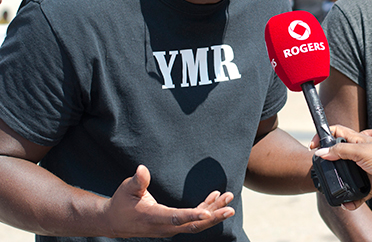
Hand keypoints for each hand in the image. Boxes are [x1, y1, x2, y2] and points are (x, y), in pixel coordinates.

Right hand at [102, 165, 234, 237]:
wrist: (115, 221)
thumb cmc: (121, 203)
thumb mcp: (126, 189)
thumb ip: (137, 181)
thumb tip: (142, 169)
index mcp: (153, 218)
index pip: (176, 218)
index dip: (192, 215)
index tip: (208, 213)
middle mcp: (165, 227)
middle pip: (193, 225)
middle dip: (213, 217)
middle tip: (230, 208)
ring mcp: (170, 228)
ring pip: (196, 223)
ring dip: (213, 211)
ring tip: (229, 198)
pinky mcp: (173, 224)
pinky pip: (192, 219)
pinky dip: (205, 209)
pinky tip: (215, 197)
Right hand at [313, 119, 371, 208]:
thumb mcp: (360, 151)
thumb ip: (339, 151)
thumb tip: (322, 152)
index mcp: (358, 140)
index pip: (337, 132)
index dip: (325, 135)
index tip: (314, 145)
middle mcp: (360, 153)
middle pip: (339, 154)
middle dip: (331, 162)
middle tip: (321, 169)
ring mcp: (363, 168)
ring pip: (346, 175)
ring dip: (341, 183)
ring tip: (335, 191)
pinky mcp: (368, 183)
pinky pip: (356, 191)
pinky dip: (352, 198)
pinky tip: (348, 203)